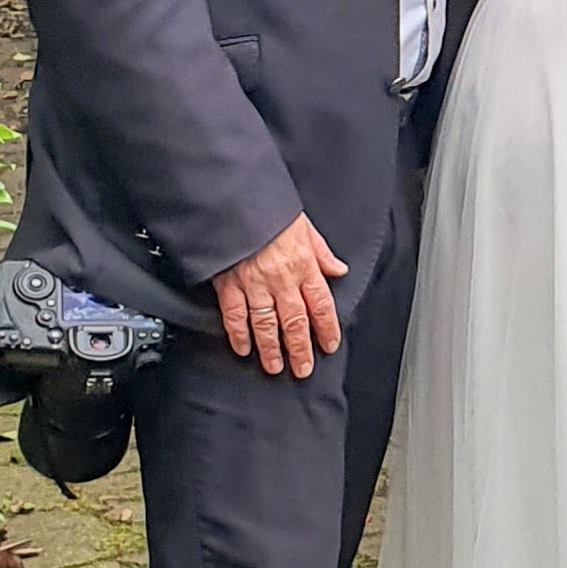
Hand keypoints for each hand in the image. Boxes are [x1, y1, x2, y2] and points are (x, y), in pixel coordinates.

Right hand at [213, 213, 347, 377]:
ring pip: (266, 324)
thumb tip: (338, 269)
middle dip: (300, 348)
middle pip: (295, 322)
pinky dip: (239, 335)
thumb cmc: (268, 210)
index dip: (327, 329)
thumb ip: (321, 252)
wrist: (233, 200)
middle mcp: (281, 278)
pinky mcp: (228, 284)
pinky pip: (235, 316)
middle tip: (302, 368)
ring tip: (274, 366)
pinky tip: (243, 348)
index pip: (321, 304)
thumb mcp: (304, 226)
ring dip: (271, 349)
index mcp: (303, 264)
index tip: (329, 345)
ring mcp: (254, 284)